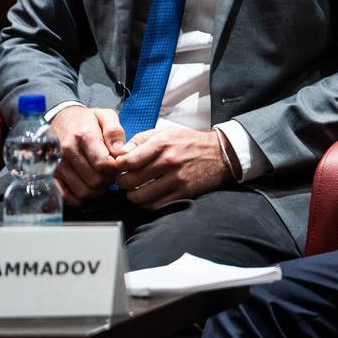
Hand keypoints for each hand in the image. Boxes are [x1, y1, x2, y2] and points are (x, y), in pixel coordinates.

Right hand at [49, 106, 125, 203]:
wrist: (61, 120)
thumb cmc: (87, 120)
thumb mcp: (106, 116)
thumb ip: (115, 132)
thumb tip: (121, 152)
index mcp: (83, 136)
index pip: (104, 163)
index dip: (117, 168)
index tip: (119, 164)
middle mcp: (67, 152)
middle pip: (95, 180)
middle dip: (109, 180)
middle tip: (111, 173)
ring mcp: (57, 165)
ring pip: (83, 191)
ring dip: (97, 190)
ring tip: (101, 178)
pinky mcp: (50, 176)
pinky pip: (67, 197)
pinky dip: (80, 198)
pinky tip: (88, 186)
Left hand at [112, 124, 229, 207]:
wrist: (220, 153)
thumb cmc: (189, 142)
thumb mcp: (165, 132)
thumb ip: (140, 140)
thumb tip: (119, 153)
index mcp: (161, 143)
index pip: (127, 161)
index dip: (117, 167)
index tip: (119, 169)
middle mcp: (168, 161)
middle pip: (130, 181)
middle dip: (123, 183)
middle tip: (125, 181)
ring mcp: (176, 178)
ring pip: (140, 196)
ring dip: (133, 196)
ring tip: (135, 190)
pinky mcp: (183, 192)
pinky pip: (155, 205)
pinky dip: (147, 204)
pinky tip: (148, 196)